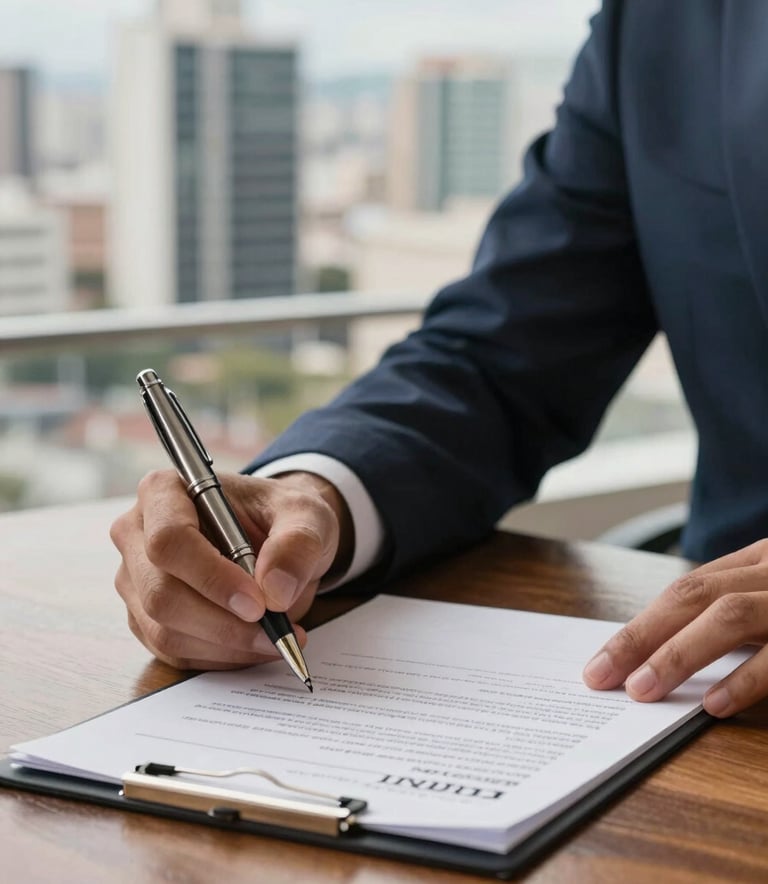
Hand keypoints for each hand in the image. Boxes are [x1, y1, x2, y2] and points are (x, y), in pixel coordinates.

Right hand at [110, 469, 352, 669]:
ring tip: (276, 637)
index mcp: (165, 491)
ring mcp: (136, 580)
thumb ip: (297, 543)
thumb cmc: (281, 516)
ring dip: (226, 645)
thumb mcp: (307, 515)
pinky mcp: (145, 618)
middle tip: (276, 630)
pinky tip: (255, 645)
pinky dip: (220, 657)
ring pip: (165, 630)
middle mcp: (138, 534)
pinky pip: (174, 652)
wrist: (278, 538)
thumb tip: (275, 591)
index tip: (258, 602)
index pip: (169, 540)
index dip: (211, 577)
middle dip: (222, 622)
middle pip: (161, 593)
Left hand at [583, 539, 767, 716]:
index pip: (685, 591)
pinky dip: (743, 680)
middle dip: (642, 637)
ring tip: (642, 689)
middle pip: (694, 597)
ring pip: (729, 616)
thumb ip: (730, 616)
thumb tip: (658, 657)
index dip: (641, 626)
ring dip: (679, 655)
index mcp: (757, 561)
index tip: (603, 662)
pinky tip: (713, 704)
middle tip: (603, 676)